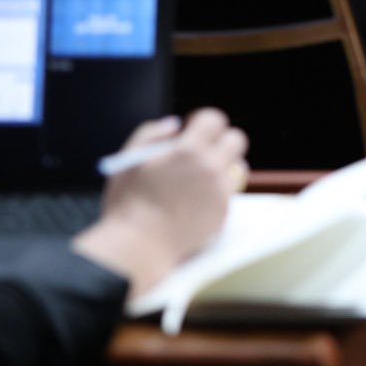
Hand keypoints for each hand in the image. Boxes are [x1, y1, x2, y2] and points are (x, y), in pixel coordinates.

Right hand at [71, 109, 248, 297]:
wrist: (137, 246)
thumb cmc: (127, 203)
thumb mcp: (128, 160)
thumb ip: (150, 134)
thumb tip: (176, 124)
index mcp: (187, 150)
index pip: (214, 119)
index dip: (204, 122)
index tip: (194, 130)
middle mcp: (210, 167)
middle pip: (235, 139)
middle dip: (221, 141)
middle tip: (204, 151)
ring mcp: (219, 190)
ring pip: (238, 166)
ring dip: (224, 166)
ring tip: (201, 177)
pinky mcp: (223, 211)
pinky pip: (229, 191)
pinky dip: (218, 191)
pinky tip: (196, 200)